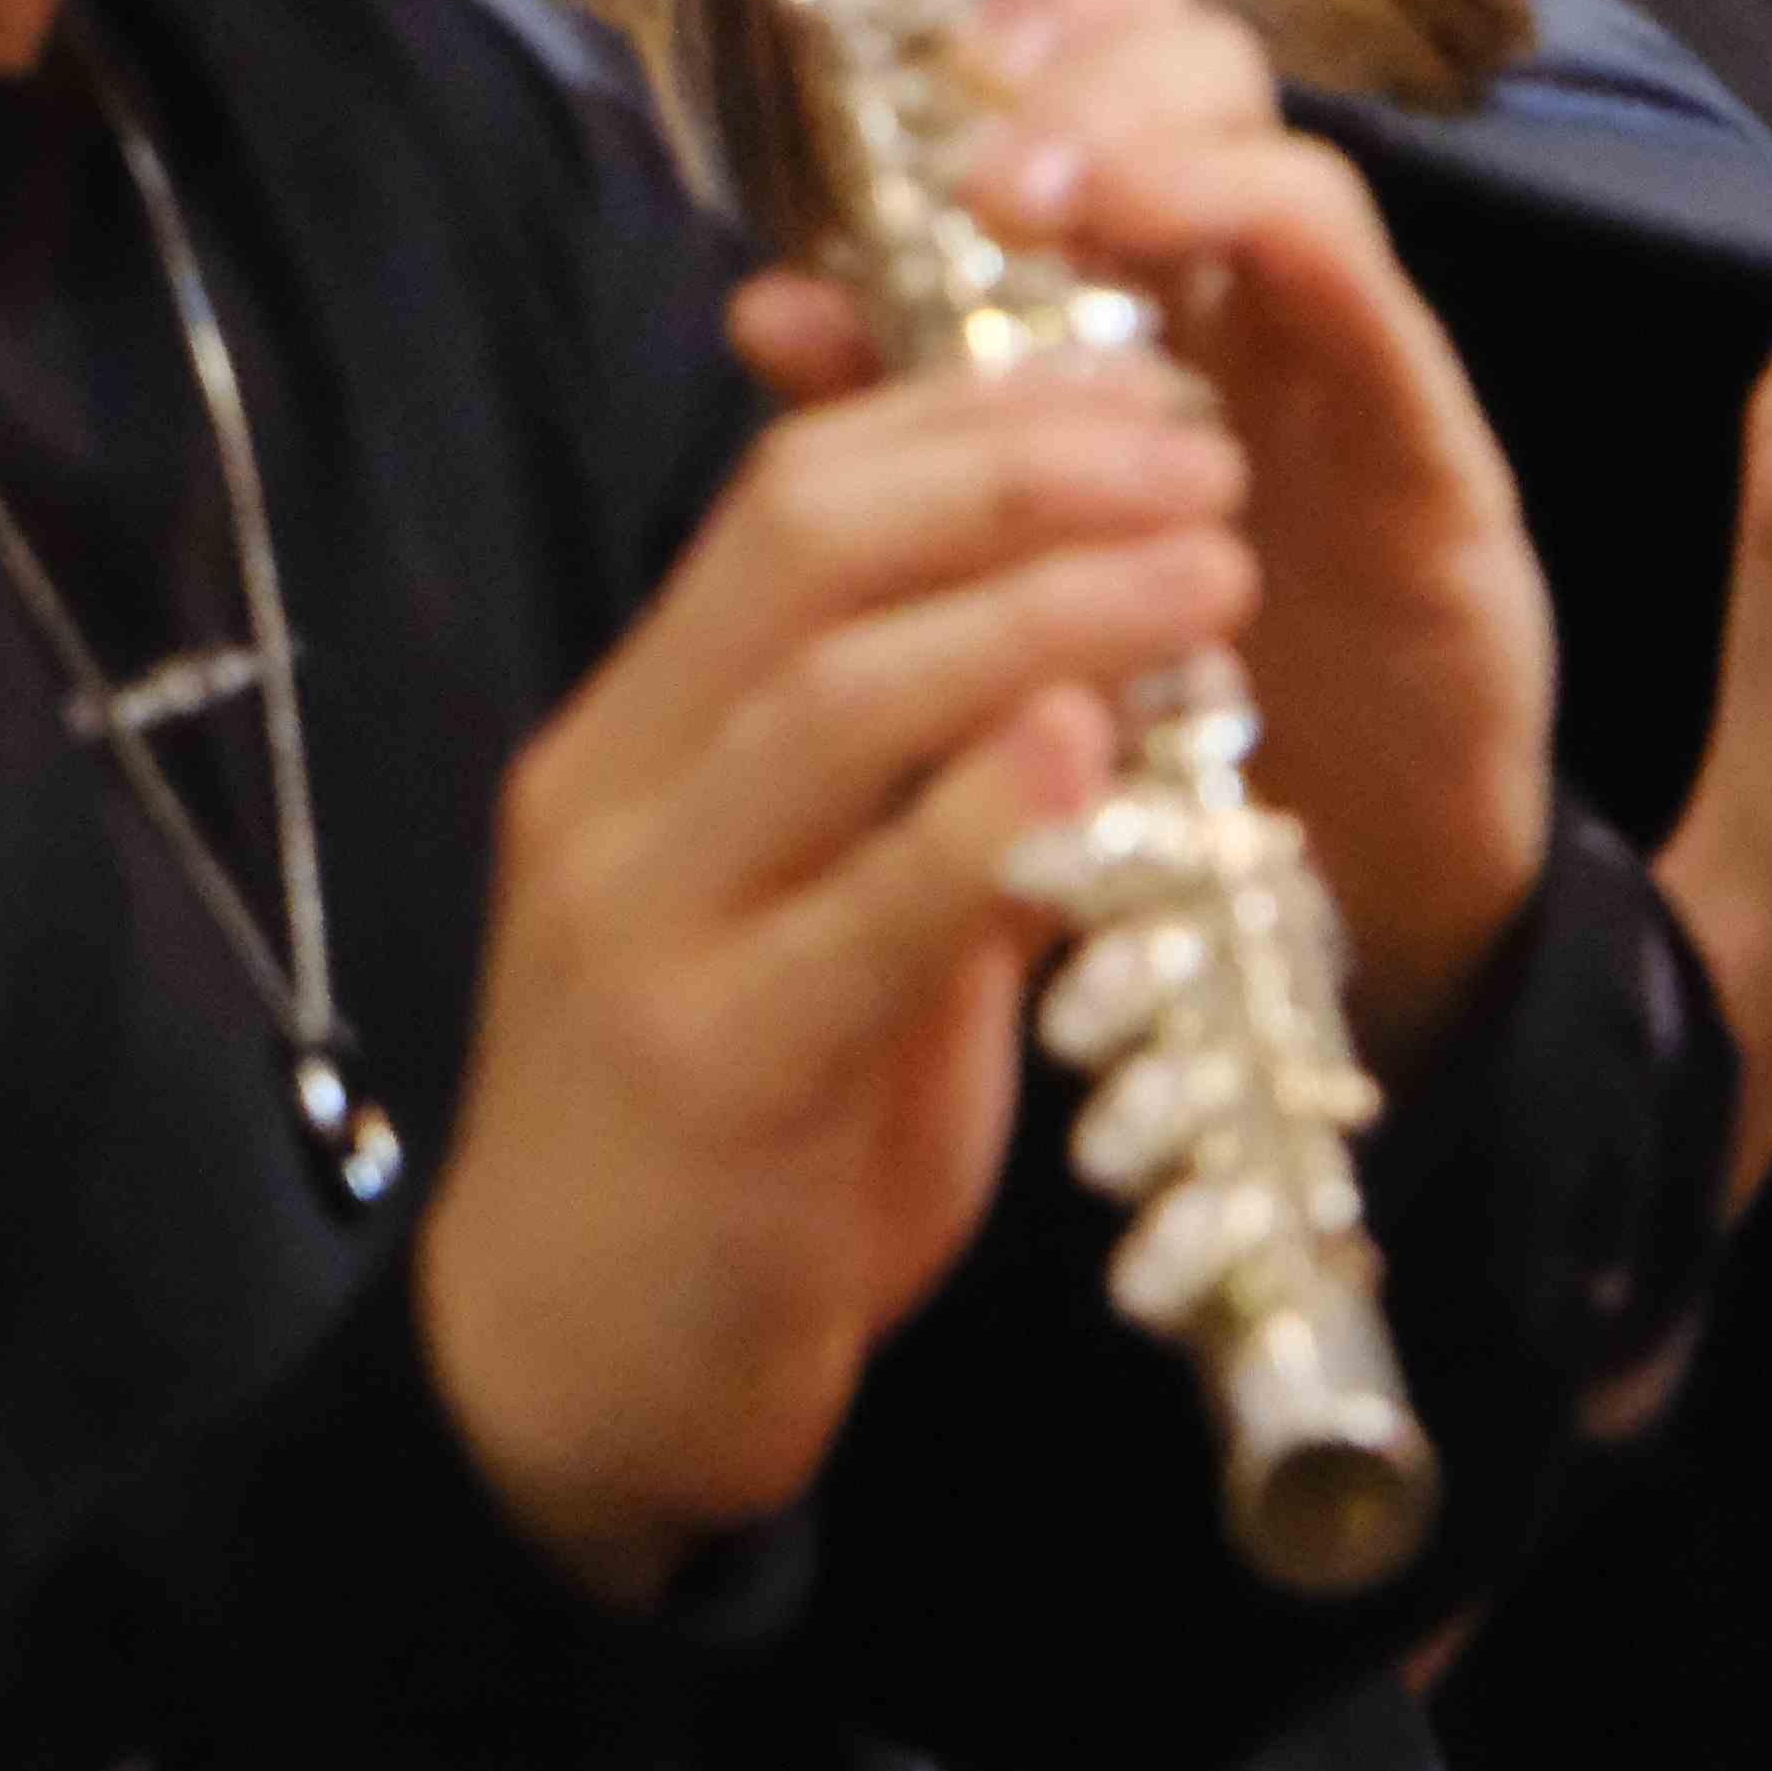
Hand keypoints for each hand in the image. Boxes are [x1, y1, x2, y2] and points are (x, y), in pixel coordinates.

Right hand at [413, 357, 1251, 1609]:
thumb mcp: (804, 921)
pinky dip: (977, 816)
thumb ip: (909, 792)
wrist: (562, 1385)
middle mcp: (615, 796)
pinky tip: (1089, 749)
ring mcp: (644, 926)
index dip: (972, 415)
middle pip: (805, 547)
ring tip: (1209, 568)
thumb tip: (1078, 656)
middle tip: (1201, 449)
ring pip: (834, 697)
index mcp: (635, 735)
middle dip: (1022, 469)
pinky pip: (855, 911)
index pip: (787, 495)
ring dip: (1043, 609)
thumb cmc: (716, 1139)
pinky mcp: (706, 1067)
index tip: (1141, 385)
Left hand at [892, 0, 1559, 1054]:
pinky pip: (1378, 327)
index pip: (1118, 76)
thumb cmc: (1169, 718)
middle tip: (976, 129)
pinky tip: (1170, 312)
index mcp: (1156, 301)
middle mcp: (1267, 308)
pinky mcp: (1443, 482)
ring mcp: (1365, 383)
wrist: (1328, 910)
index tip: (937, 50)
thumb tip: (766, 300)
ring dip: (1158, 156)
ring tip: (1026, 192)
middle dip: (1094, 59)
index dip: (1044, 19)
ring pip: (1297, 178)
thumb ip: (911, 427)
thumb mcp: (1012, 561)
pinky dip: (1272, 284)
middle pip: (1215, 77)